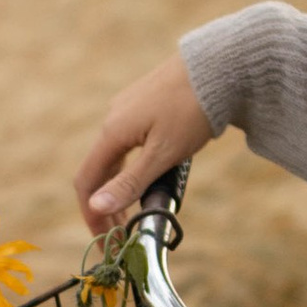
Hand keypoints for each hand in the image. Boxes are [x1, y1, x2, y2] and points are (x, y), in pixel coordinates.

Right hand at [73, 52, 214, 232]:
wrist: (220, 65)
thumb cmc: (193, 110)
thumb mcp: (162, 154)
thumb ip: (129, 182)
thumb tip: (94, 206)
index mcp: (113, 132)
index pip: (86, 181)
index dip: (92, 214)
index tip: (105, 241)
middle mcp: (114, 119)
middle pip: (99, 170)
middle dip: (107, 205)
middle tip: (123, 234)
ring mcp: (128, 109)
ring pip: (115, 156)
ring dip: (120, 187)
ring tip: (136, 211)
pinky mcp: (145, 104)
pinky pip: (129, 143)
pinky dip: (132, 168)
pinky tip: (150, 176)